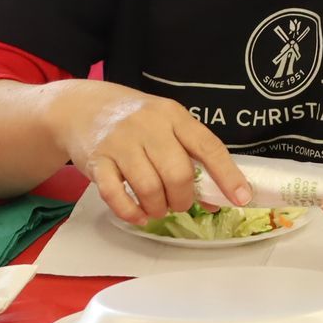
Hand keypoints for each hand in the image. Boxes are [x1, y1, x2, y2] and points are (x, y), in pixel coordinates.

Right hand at [45, 81, 250, 223]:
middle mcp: (148, 126)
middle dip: (184, 199)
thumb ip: (191, 157)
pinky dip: (131, 212)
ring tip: (158, 208)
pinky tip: (138, 214)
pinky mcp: (97, 161)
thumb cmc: (134, 120)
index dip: (228, 175)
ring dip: (158, 208)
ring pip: (149, 188)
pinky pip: (116, 196)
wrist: (81, 107)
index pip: (208, 146)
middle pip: (178, 174)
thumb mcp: (166, 127)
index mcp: (174, 115)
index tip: (241, 198)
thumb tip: (217, 199)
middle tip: (179, 203)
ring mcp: (120, 142)